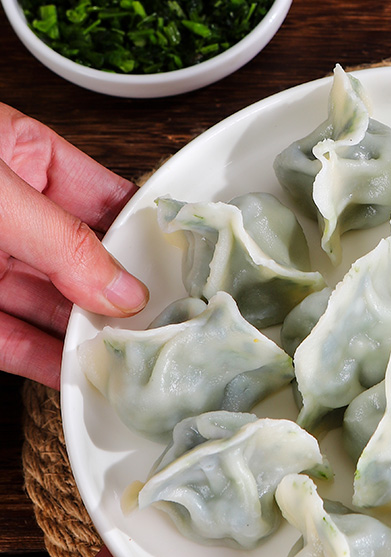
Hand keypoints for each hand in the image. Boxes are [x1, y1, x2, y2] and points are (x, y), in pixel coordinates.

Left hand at [0, 104, 148, 387]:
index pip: (110, 201)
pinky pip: (16, 342)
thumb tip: (122, 288)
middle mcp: (12, 217)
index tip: (188, 273)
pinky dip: (49, 363)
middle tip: (170, 327)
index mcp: (25, 160)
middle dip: (125, 296)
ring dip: (92, 336)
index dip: (151, 235)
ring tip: (134, 359)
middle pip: (89, 262)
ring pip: (56, 307)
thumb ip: (61, 242)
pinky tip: (82, 376)